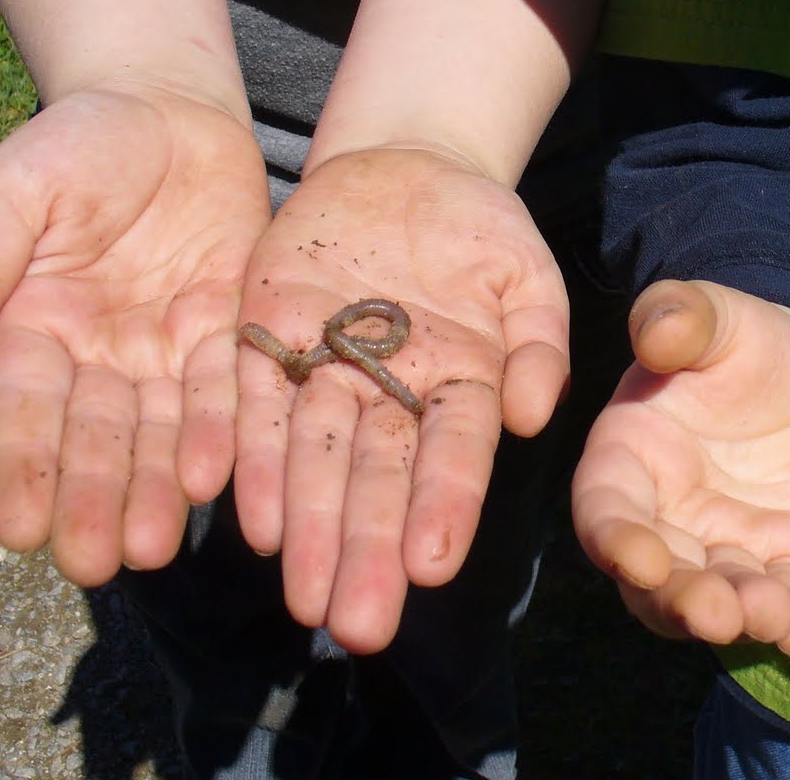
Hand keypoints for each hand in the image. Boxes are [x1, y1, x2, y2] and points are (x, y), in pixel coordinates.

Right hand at [0, 85, 269, 586]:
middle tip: (102, 565)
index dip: (23, 468)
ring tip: (160, 544)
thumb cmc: (78, 145)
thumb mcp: (19, 196)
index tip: (20, 532)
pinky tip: (220, 476)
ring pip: (164, 427)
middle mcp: (100, 352)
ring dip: (160, 486)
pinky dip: (224, 429)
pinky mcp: (231, 325)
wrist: (169, 108)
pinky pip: (230, 384)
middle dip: (99, 499)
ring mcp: (167, 344)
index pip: (24, 409)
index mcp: (34, 327)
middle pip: (98, 435)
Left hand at [230, 146, 570, 651]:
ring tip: (303, 595)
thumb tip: (535, 416)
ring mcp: (329, 371)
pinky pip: (256, 405)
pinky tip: (253, 518)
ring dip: (308, 527)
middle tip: (356, 625)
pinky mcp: (269, 339)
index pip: (454, 455)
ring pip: (314, 459)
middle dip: (366, 551)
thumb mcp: (528, 272)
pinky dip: (250, 459)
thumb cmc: (480, 226)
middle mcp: (391, 396)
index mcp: (462, 385)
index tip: (433, 567)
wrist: (404, 163)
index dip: (444, 508)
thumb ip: (539, 341)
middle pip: (378, 479)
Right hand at [572, 280, 789, 656]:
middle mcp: (667, 520)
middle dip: (681, 601)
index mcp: (629, 458)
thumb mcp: (716, 316)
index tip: (638, 559)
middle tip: (715, 613)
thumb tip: (656, 333)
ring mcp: (726, 550)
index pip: (606, 509)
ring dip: (741, 619)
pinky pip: (784, 602)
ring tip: (773, 618)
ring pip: (718, 603)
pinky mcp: (786, 565)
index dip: (615, 538)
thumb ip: (680, 317)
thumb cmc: (742, 341)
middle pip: (656, 580)